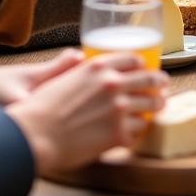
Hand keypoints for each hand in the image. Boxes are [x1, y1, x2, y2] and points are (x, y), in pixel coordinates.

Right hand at [6, 53, 168, 174]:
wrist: (33, 136)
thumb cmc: (40, 108)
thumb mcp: (63, 77)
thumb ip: (80, 70)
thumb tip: (82, 62)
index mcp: (99, 66)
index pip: (134, 59)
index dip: (144, 64)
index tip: (147, 69)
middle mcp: (113, 84)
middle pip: (149, 79)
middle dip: (159, 83)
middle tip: (162, 87)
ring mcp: (119, 109)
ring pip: (150, 106)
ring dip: (154, 108)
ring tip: (157, 110)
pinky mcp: (118, 134)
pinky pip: (138, 131)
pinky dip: (137, 132)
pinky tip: (135, 133)